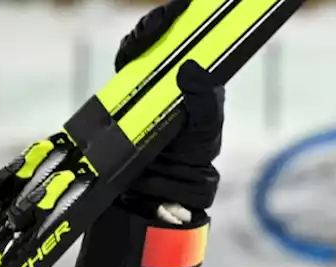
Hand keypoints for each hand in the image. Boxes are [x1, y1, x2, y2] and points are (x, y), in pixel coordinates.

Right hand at [115, 0, 224, 214]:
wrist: (163, 180)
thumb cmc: (193, 154)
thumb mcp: (206, 131)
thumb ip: (203, 104)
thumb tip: (192, 69)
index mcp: (201, 82)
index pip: (197, 45)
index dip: (190, 26)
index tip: (188, 11)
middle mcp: (178, 77)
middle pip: (169, 40)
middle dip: (165, 24)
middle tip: (166, 18)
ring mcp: (154, 81)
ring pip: (146, 49)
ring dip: (147, 35)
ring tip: (152, 29)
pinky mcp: (131, 89)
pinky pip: (129, 66)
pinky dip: (130, 54)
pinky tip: (133, 49)